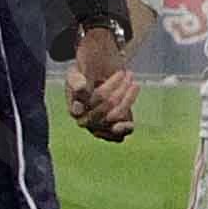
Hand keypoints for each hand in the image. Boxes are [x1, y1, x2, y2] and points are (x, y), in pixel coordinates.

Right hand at [66, 22, 136, 140]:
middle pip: (105, 106)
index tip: (115, 78)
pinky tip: (129, 124)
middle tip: (128, 74)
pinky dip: (124, 129)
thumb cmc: (86, 74)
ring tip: (133, 83)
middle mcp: (85, 120)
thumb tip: (81, 87)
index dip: (102, 92)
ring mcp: (98, 126)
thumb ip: (76, 79)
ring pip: (114, 116)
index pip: (89, 102)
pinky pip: (117, 135)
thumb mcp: (77, 72)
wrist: (99, 78)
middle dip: (119, 89)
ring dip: (127, 99)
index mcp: (74, 108)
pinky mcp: (111, 130)